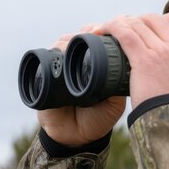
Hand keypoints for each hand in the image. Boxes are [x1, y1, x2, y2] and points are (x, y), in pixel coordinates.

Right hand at [38, 24, 125, 145]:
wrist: (76, 138)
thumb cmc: (98, 119)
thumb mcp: (115, 102)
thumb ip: (119, 85)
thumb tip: (123, 63)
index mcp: (97, 65)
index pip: (98, 40)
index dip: (101, 31)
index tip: (107, 31)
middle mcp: (78, 63)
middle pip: (79, 36)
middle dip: (85, 32)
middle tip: (93, 33)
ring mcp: (61, 67)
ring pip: (63, 42)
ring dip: (69, 39)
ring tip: (77, 43)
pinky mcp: (44, 75)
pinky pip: (45, 57)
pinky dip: (53, 50)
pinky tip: (60, 51)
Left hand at [99, 13, 168, 108]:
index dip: (159, 21)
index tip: (148, 29)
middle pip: (154, 19)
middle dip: (137, 21)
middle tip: (126, 33)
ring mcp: (163, 52)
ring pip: (137, 24)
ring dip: (120, 23)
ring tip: (108, 30)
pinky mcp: (144, 60)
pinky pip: (125, 33)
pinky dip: (111, 27)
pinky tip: (102, 31)